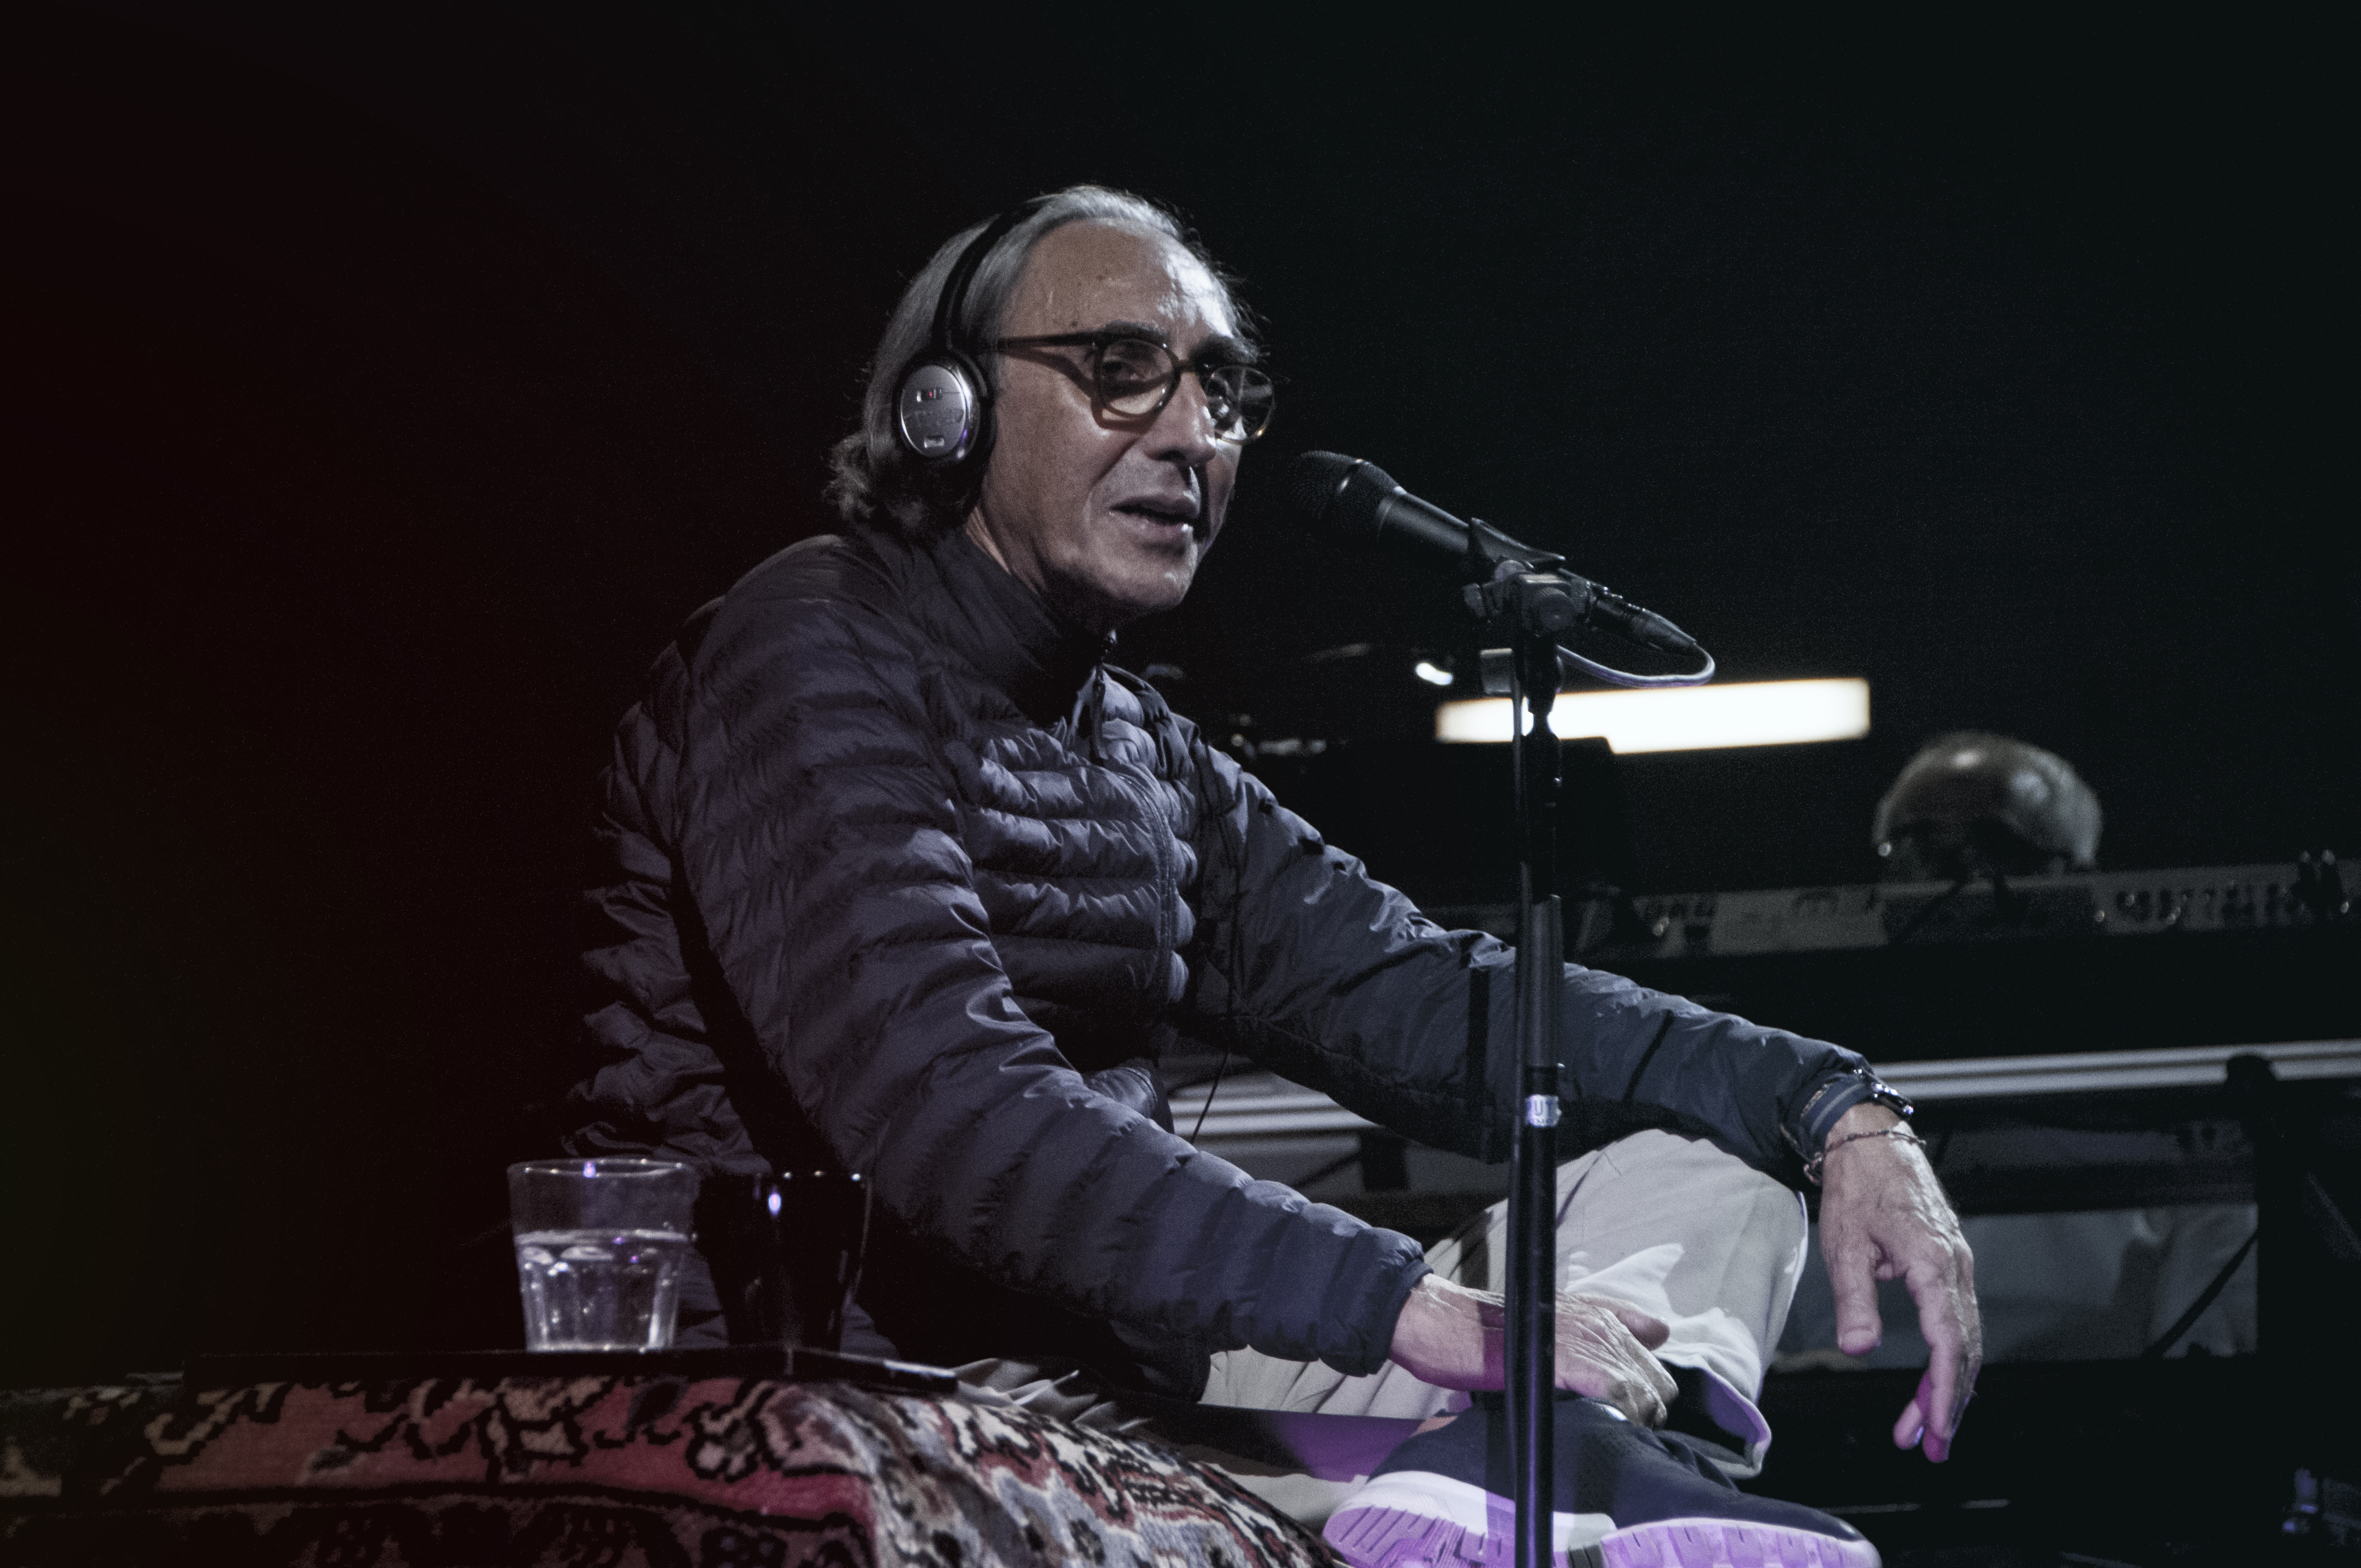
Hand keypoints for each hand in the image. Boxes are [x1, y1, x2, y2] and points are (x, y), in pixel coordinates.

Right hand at [1388, 1273, 1677, 1426]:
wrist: (1442, 1322)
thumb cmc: (1483, 1329)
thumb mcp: (1542, 1321)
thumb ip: (1584, 1333)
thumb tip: (1621, 1348)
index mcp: (1595, 1310)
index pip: (1655, 1335)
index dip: (1647, 1375)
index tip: (1628, 1399)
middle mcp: (1600, 1321)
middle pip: (1659, 1377)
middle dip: (1646, 1407)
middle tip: (1614, 1425)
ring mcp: (1588, 1340)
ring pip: (1646, 1393)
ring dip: (1634, 1419)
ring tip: (1605, 1432)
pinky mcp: (1570, 1362)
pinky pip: (1620, 1395)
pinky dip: (1619, 1416)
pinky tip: (1598, 1426)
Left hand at [1818, 1103, 1981, 1460]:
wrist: (1869, 1140)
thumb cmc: (1856, 1186)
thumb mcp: (1844, 1243)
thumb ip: (1855, 1298)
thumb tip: (1861, 1348)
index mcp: (1932, 1262)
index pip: (1949, 1340)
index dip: (1945, 1390)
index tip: (1936, 1429)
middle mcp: (1955, 1266)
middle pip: (1965, 1347)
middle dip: (1950, 1401)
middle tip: (1930, 1446)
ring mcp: (1956, 1263)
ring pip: (1964, 1336)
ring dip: (1949, 1383)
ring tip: (1926, 1427)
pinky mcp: (1948, 1261)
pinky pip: (1956, 1318)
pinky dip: (1948, 1354)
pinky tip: (1934, 1380)